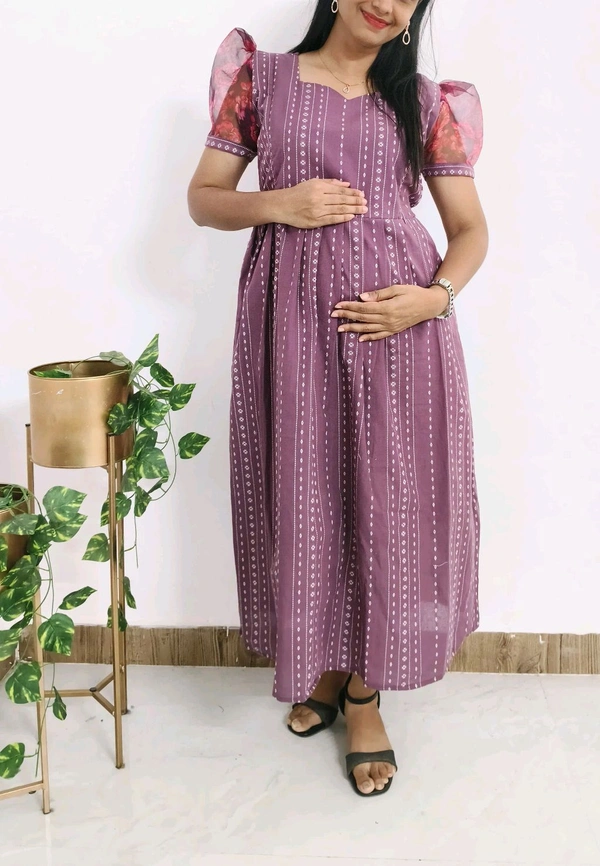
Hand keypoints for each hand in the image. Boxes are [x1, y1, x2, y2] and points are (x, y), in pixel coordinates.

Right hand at [278, 178, 367, 228]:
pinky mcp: (315, 221)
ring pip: (339, 209)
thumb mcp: (313, 182)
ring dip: (352, 210)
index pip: (340, 190)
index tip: (362, 194)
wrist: (282, 205)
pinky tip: (351, 216)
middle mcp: (319, 198)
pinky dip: (342, 217)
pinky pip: (332, 219)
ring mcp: (317, 211)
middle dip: (355, 201)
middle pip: (342, 200)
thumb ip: (330, 183)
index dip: (352, 192)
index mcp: (319, 188)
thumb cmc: (298, 193)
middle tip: (366, 203)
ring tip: (362, 210)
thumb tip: (347, 183)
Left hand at [330, 283, 447, 341]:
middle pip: (362, 318)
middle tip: (333, 315)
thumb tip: (362, 297)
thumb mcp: (397, 289)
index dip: (349, 307)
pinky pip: (379, 335)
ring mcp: (391, 326)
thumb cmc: (414, 293)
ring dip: (353, 329)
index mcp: (387, 308)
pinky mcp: (394, 330)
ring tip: (340, 329)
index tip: (337, 306)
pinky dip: (369, 337)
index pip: (363, 308)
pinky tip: (359, 338)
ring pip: (368, 329)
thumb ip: (379, 294)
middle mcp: (387, 319)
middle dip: (346, 317)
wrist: (430, 305)